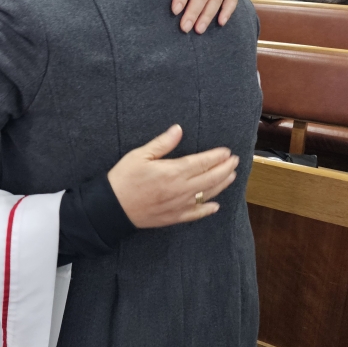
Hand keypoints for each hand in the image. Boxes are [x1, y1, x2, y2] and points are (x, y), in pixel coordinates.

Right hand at [107, 124, 238, 227]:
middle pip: (210, 178)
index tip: (227, 151)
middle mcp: (181, 189)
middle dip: (225, 168)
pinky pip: (196, 214)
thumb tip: (178, 129)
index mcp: (173, 171)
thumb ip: (162, 143)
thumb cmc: (123, 178)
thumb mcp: (139, 155)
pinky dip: (207, 210)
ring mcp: (179, 204)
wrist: (112, 207)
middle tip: (235, 161)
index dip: (217, 156)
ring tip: (231, 176)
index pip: (202, 162)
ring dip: (222, 185)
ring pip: (207, 194)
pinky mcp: (174, 217)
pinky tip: (215, 206)